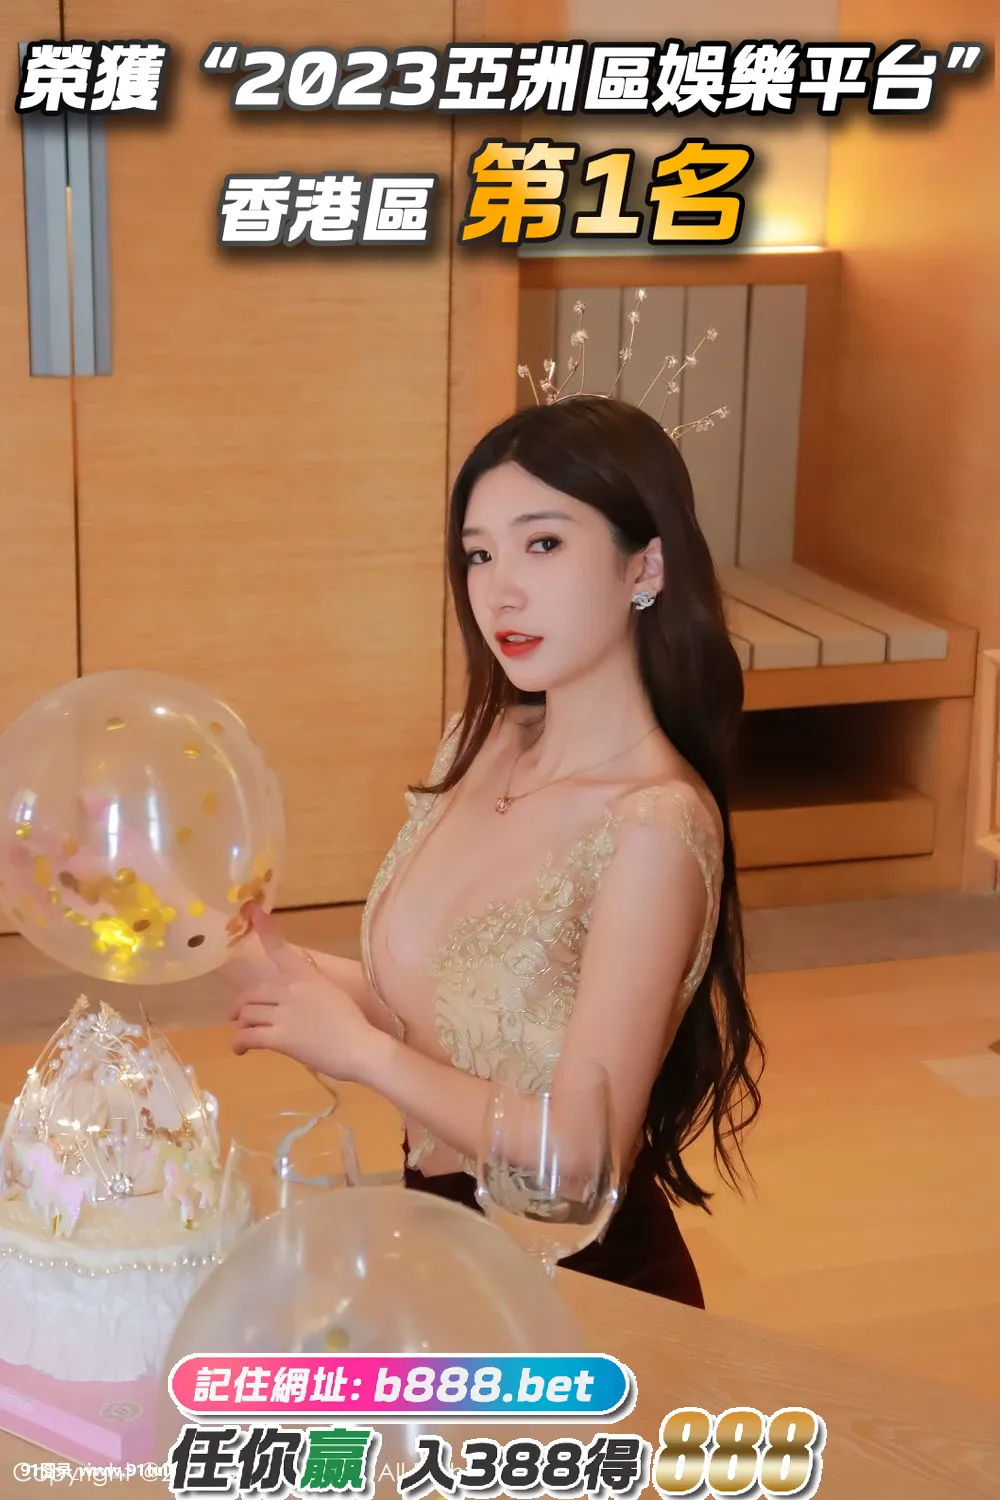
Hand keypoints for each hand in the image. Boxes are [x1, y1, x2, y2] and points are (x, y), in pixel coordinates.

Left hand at [228, 907, 373, 1081]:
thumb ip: (310, 983)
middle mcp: (292, 989)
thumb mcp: (331, 992)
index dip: (265, 929)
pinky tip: (241, 1050)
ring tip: (244, 1037)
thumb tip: (295, 982)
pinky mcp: (279, 1038)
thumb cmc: (352, 1023)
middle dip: (241, 1005)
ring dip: (241, 1026)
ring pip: (247, 1014)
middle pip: (252, 993)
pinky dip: (239, 1043)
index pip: (281, 949)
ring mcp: (284, 1013)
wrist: (359, 1047)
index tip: (252, 911)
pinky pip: (248, 1036)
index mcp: (306, 975)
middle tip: (237, 1017)